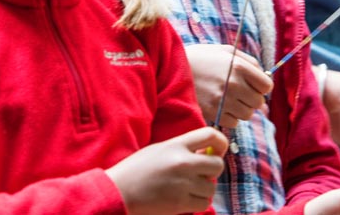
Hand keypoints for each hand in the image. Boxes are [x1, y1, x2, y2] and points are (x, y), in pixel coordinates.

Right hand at [105, 127, 226, 214]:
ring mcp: (183, 184)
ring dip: (205, 189)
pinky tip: (187, 199)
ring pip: (212, 187)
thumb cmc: (136, 170)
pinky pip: (204, 203)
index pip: (211, 135)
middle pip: (218, 164)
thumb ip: (183, 149)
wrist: (117, 192)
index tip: (218, 150)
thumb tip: (206, 154)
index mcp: (176, 145)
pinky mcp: (180, 204)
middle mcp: (183, 163)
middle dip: (213, 170)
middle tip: (202, 174)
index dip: (221, 142)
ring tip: (190, 188)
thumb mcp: (159, 150)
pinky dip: (199, 202)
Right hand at [185, 44, 272, 126]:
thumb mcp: (225, 51)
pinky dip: (229, 117)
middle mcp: (233, 84)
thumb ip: (249, 62)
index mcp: (239, 66)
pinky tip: (220, 106)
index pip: (267, 85)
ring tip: (228, 99)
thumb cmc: (202, 58)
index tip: (253, 85)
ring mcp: (223, 100)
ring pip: (247, 115)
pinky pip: (233, 123)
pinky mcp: (213, 113)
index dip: (261, 86)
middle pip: (258, 102)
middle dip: (251, 98)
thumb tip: (266, 79)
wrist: (172, 70)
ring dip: (241, 109)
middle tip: (239, 92)